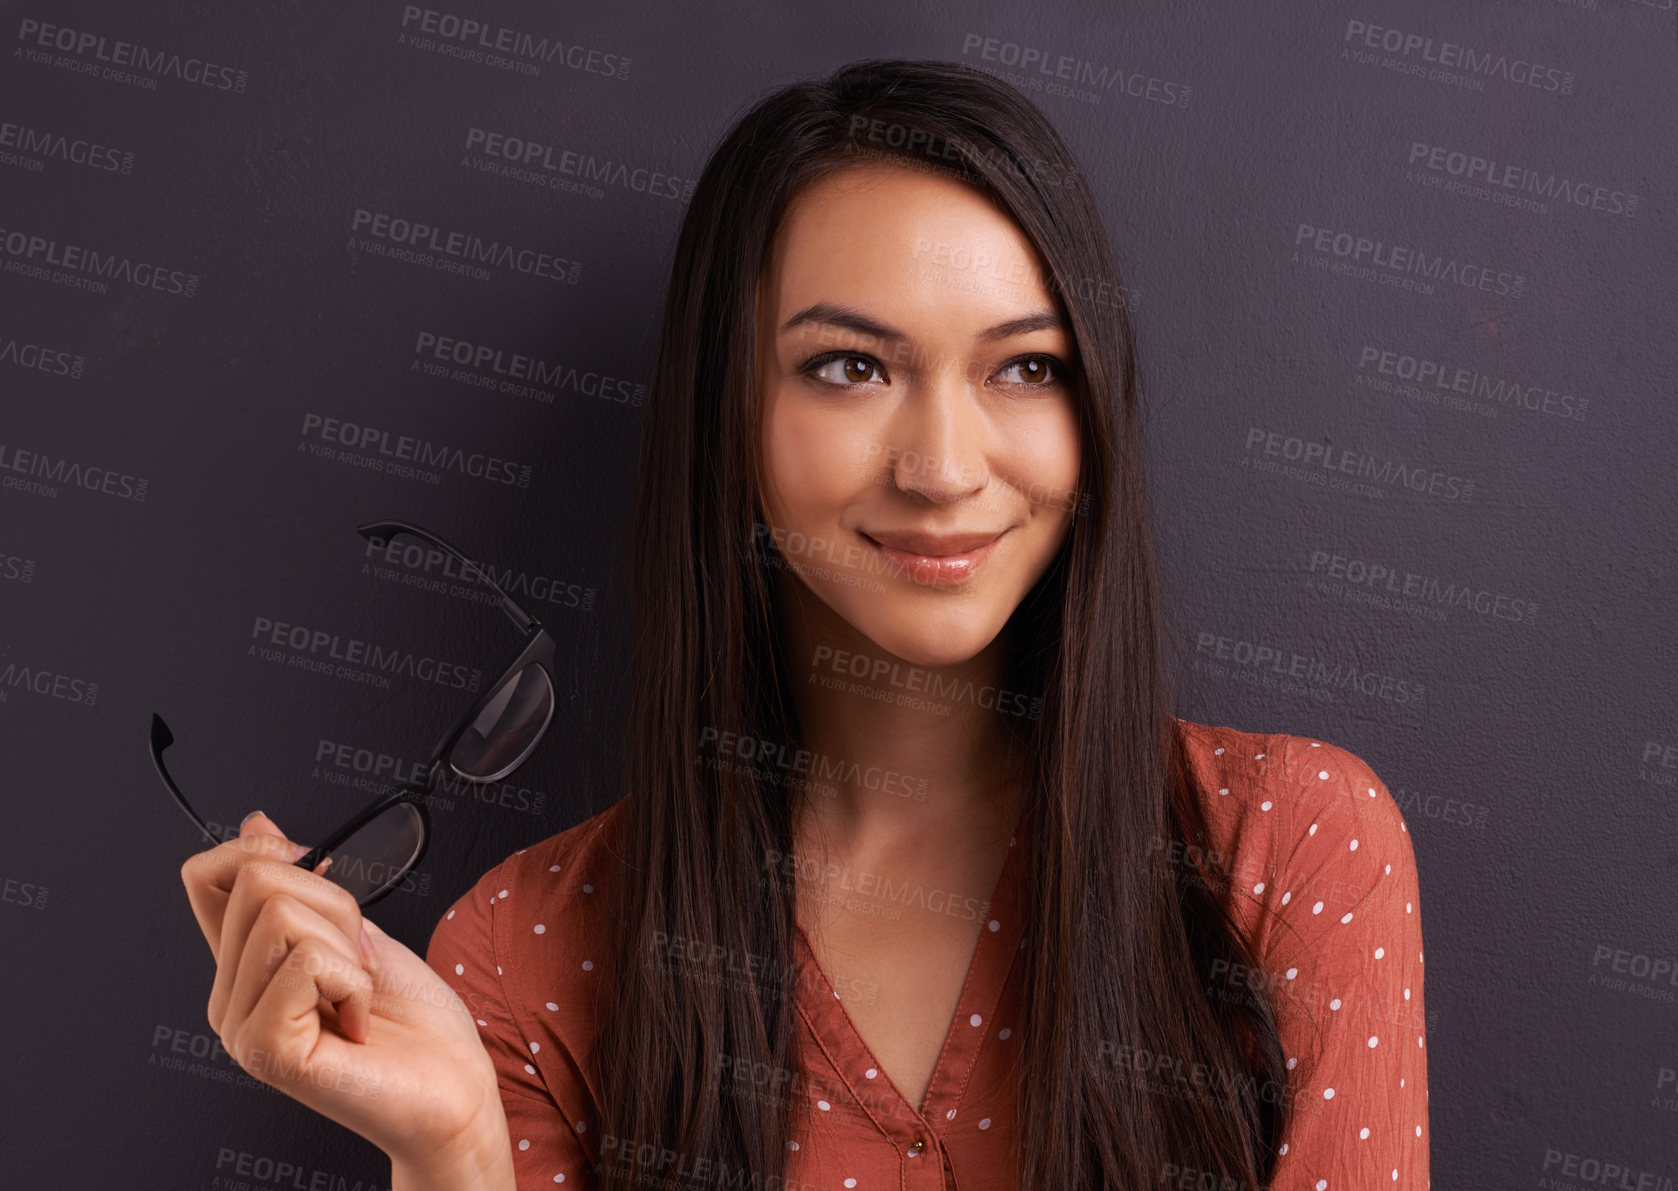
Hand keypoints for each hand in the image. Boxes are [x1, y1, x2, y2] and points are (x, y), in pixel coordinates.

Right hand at [180, 811, 514, 1184]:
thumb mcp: (356, 933)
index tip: (315, 870)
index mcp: (245, 966)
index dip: (257, 848)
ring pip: (280, 913)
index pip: (204, 876)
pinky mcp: (267, 1049)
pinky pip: (305, 961)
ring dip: (347, 943)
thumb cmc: (415, 1023)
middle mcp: (230, 997)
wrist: (453, 1090)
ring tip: (359, 992)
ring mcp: (242, 1027)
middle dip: (333, 903)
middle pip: (255, 879)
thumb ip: (304, 890)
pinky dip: (353, 978)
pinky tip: (360, 1020)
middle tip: (360, 960)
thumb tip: (257, 823)